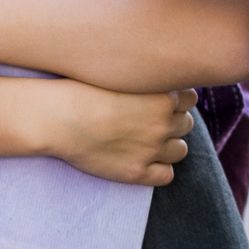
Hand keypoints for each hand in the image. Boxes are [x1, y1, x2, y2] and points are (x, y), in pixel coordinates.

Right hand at [33, 82, 196, 185]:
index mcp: (163, 95)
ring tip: (144, 142)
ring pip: (180, 150)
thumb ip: (146, 78)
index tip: (156, 101)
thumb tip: (160, 80)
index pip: (190, 98)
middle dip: (170, 122)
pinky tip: (141, 161)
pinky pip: (166, 175)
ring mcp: (152, 149)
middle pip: (186, 124)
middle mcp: (163, 122)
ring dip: (167, 146)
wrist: (58, 117)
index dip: (174, 100)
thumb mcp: (121, 73)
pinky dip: (158, 169)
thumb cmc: (82, 89)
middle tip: (146, 121)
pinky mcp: (137, 172)